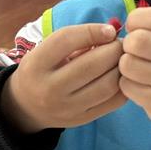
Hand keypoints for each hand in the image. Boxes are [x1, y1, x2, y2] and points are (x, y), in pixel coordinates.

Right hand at [1, 23, 125, 133]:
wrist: (27, 107)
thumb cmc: (42, 70)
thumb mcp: (46, 51)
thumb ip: (74, 40)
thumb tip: (111, 32)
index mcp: (36, 65)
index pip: (66, 40)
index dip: (93, 31)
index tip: (110, 30)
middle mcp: (50, 89)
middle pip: (92, 64)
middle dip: (114, 49)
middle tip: (121, 44)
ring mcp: (67, 108)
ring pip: (107, 85)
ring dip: (121, 68)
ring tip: (122, 60)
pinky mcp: (82, 119)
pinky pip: (113, 102)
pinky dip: (123, 85)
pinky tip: (120, 76)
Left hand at [118, 7, 150, 149]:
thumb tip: (129, 21)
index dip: (137, 19)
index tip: (136, 28)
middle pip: (138, 40)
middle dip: (129, 44)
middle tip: (136, 52)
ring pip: (128, 63)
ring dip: (127, 65)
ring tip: (139, 69)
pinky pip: (128, 86)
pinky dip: (129, 84)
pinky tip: (143, 86)